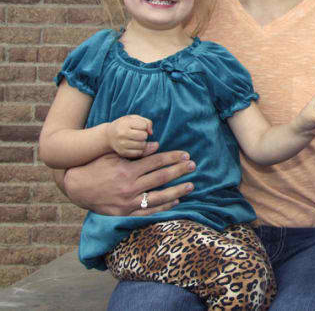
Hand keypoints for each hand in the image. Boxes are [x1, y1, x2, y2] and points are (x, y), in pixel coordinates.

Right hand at [62, 148, 195, 215]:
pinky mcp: (125, 214)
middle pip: (161, 178)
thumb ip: (135, 152)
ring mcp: (128, 203)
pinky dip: (163, 207)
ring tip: (191, 185)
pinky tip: (176, 201)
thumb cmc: (95, 167)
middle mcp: (129, 187)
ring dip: (177, 190)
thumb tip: (156, 145)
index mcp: (127, 171)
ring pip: (159, 197)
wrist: (76, 188)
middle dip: (179, 171)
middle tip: (193, 166)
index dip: (172, 158)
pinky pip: (149, 212)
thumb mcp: (112, 155)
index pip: (156, 162)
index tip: (185, 155)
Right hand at [106, 115, 152, 157]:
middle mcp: (122, 134)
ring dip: (143, 143)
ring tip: (137, 140)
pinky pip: (139, 153)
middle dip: (144, 135)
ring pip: (143, 145)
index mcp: (125, 123)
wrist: (109, 135)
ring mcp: (122, 144)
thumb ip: (147, 122)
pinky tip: (135, 146)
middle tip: (138, 134)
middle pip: (144, 136)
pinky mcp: (123, 152)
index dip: (144, 126)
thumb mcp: (134, 118)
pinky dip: (140, 150)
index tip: (138, 126)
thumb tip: (151, 133)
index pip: (144, 125)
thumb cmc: (125, 125)